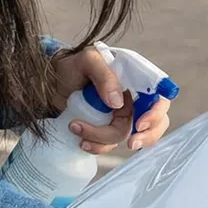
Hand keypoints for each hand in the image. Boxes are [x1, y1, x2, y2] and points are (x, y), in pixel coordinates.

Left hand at [52, 47, 172, 154]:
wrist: (48, 82)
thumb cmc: (70, 66)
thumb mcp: (86, 60)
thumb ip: (104, 76)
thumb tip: (117, 103)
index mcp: (134, 80)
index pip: (159, 96)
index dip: (156, 113)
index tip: (139, 125)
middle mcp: (131, 99)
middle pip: (155, 122)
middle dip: (146, 136)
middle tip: (131, 144)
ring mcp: (118, 116)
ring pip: (126, 136)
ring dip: (102, 139)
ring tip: (76, 128)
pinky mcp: (104, 130)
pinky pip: (109, 146)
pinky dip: (96, 147)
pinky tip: (80, 141)